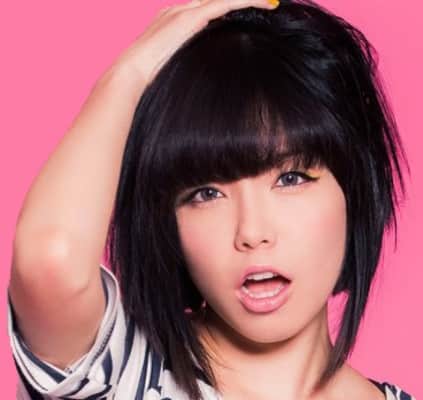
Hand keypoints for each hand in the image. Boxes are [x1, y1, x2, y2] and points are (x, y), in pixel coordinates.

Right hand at [110, 0, 278, 86]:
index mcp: (174, 20)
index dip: (230, 8)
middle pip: (217, 0)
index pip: (208, 8)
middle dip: (241, 0)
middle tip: (268, 2)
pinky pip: (224, 4)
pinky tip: (266, 2)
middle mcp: (179, 10)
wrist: (131, 73)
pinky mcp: (190, 17)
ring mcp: (184, 11)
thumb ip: (186, 59)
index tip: (251, 12)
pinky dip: (245, 1)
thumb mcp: (174, 65)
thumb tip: (202, 71)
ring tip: (271, 1)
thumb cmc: (150, 77)